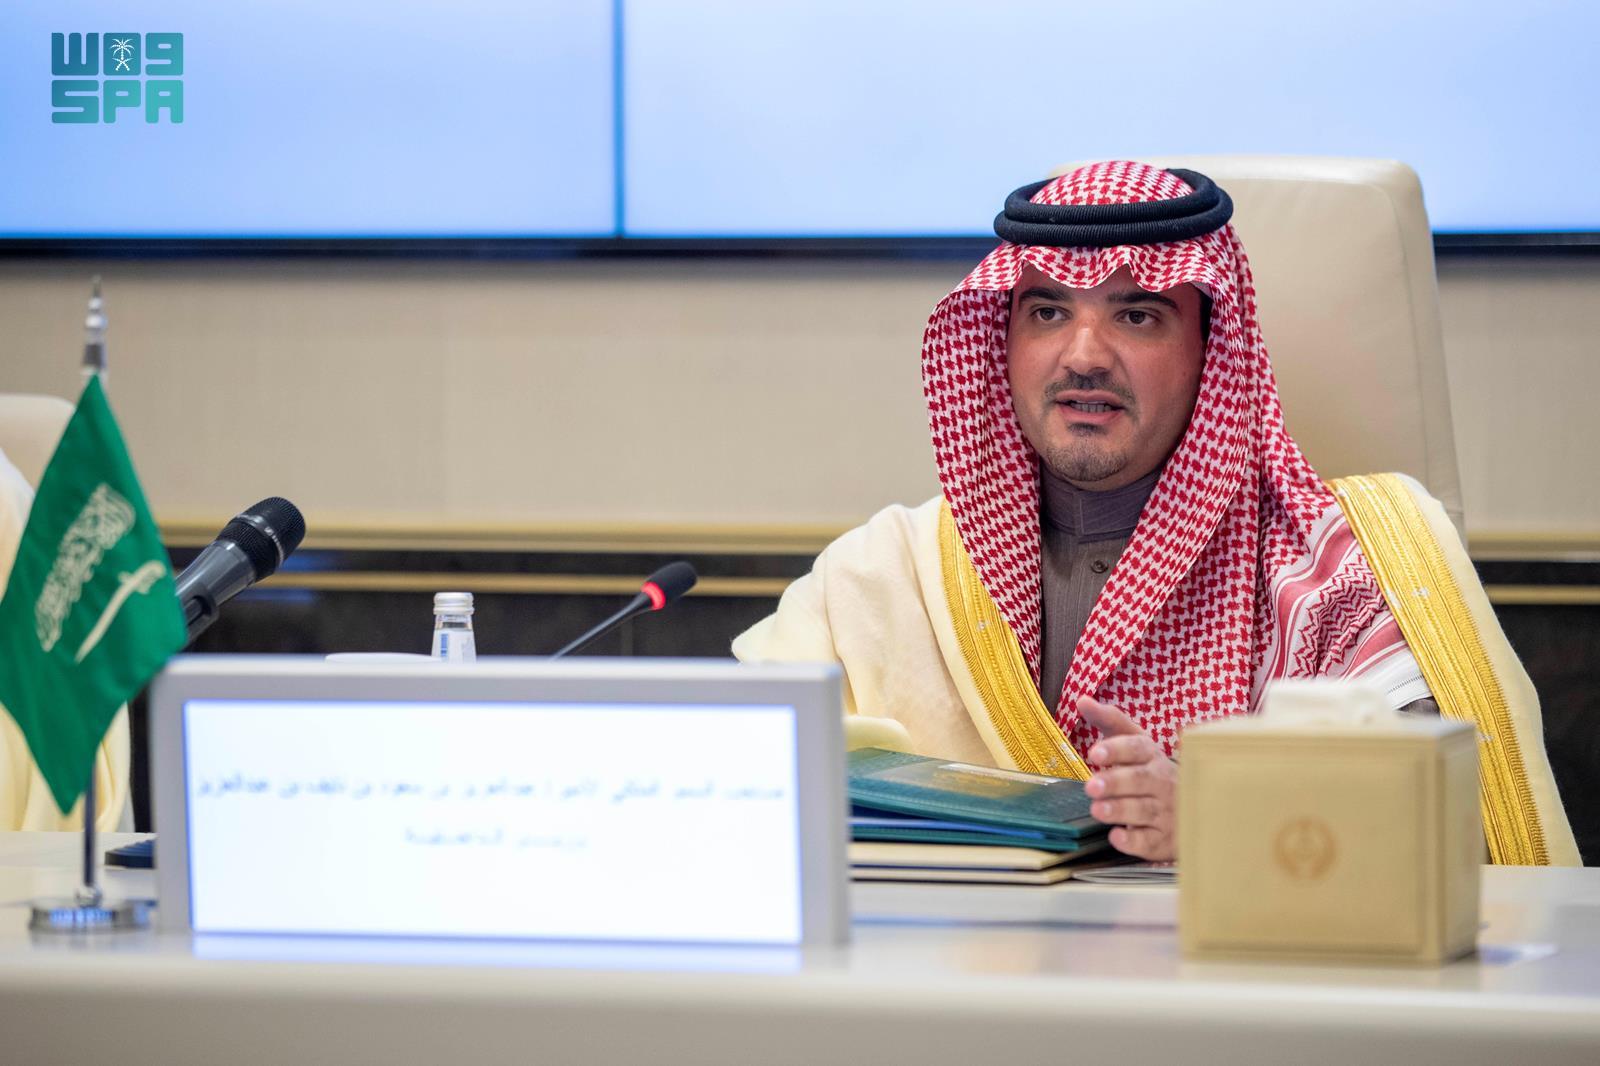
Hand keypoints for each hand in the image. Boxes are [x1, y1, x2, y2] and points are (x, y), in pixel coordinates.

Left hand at [1078, 696, 1177, 861]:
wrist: (1190, 808)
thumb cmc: (1151, 770)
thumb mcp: (1135, 743)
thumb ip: (1109, 721)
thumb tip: (1081, 700)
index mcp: (1152, 756)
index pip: (1137, 747)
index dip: (1117, 749)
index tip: (1094, 752)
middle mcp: (1162, 782)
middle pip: (1140, 780)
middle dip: (1115, 782)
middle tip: (1091, 786)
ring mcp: (1166, 811)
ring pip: (1145, 810)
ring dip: (1120, 810)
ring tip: (1098, 810)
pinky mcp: (1163, 839)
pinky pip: (1150, 841)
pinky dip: (1134, 841)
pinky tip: (1117, 836)